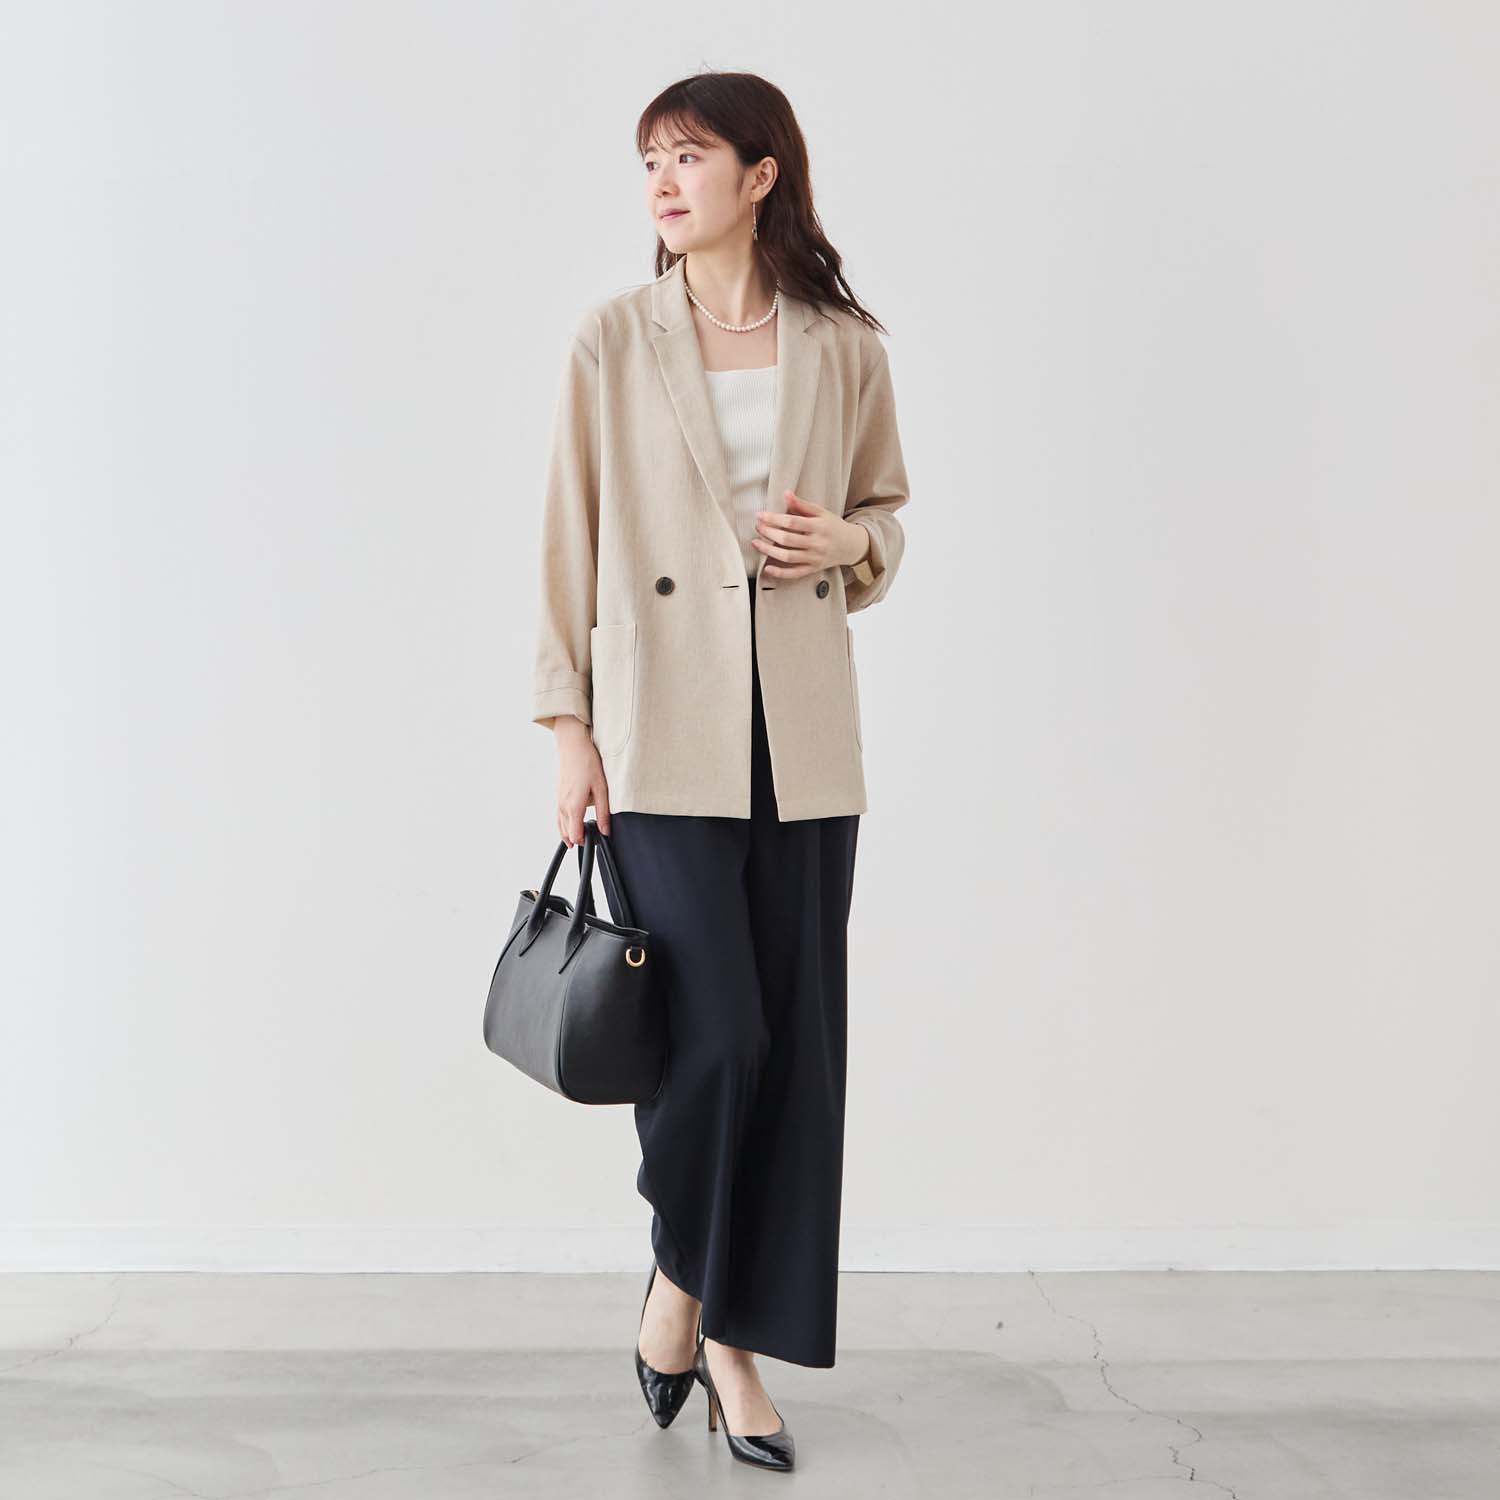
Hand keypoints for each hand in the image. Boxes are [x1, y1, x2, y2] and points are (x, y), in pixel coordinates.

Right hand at [552, 715, 610, 844]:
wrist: (572, 747)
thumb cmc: (588, 764)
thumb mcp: (601, 788)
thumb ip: (603, 813)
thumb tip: (605, 831)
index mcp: (574, 806)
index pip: (575, 835)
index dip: (585, 841)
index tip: (595, 841)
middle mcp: (563, 806)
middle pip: (567, 833)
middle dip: (578, 840)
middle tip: (590, 840)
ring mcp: (558, 801)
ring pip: (560, 827)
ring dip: (569, 834)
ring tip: (578, 839)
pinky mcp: (558, 796)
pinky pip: (558, 817)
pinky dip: (563, 825)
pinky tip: (569, 826)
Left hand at [752, 490, 869, 578]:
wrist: (851, 546)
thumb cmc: (833, 527)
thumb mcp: (821, 512)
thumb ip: (802, 505)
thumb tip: (786, 493)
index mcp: (819, 527)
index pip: (792, 522)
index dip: (774, 518)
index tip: (760, 515)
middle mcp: (817, 544)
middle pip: (787, 539)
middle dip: (769, 532)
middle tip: (758, 526)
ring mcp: (814, 558)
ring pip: (788, 556)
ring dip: (769, 550)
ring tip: (756, 543)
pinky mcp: (813, 569)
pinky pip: (794, 573)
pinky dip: (780, 573)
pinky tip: (767, 568)